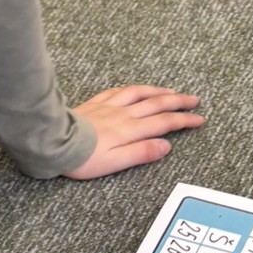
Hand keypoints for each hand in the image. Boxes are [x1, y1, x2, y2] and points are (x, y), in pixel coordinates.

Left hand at [65, 84, 204, 178]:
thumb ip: (141, 153)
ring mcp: (109, 106)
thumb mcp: (114, 163)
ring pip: (139, 93)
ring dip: (158, 91)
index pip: (164, 122)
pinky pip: (118, 91)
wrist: (54, 142)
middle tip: (194, 100)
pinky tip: (135, 89)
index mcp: (130, 130)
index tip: (199, 119)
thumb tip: (165, 146)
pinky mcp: (95, 104)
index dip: (184, 120)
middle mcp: (123, 114)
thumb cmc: (82, 158)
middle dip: (178, 102)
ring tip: (171, 92)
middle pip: (157, 104)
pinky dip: (132, 89)